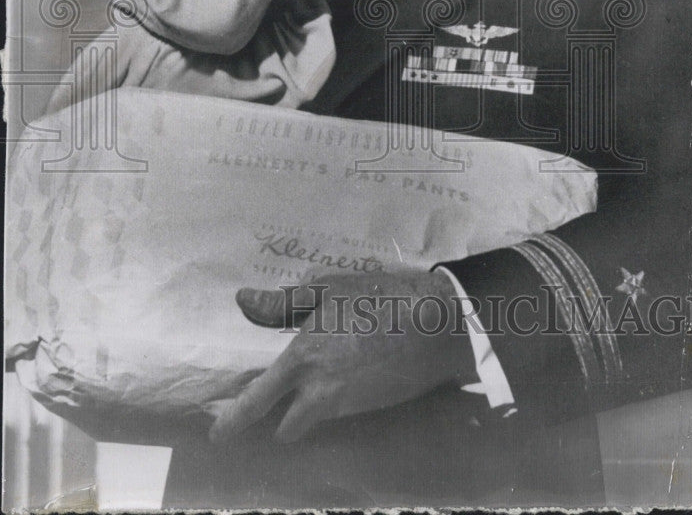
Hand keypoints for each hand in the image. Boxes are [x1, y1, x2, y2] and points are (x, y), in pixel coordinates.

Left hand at [209, 269, 477, 443]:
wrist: (437, 325)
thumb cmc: (379, 298)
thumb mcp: (327, 289)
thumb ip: (282, 304)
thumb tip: (243, 301)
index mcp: (302, 359)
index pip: (258, 400)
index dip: (234, 421)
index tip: (218, 437)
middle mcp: (320, 391)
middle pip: (287, 426)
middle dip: (279, 423)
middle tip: (273, 413)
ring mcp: (349, 404)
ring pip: (316, 418)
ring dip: (310, 409)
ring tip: (320, 381)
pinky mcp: (373, 407)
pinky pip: (342, 410)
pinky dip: (337, 400)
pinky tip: (349, 374)